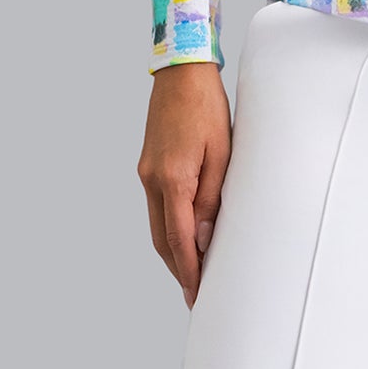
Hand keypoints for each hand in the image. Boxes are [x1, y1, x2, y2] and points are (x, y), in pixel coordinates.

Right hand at [138, 63, 231, 307]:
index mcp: (172, 178)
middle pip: (162, 240)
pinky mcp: (147, 166)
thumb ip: (212, 199)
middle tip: (196, 294)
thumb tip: (202, 240)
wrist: (181, 73)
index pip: (178, 240)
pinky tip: (183, 237)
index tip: (198, 295)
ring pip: (156, 226)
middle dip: (179, 270)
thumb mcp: (221, 153)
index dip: (189, 271)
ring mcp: (146, 173)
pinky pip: (156, 208)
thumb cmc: (207, 108)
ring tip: (192, 273)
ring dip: (172, 252)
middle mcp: (152, 180)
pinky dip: (168, 229)